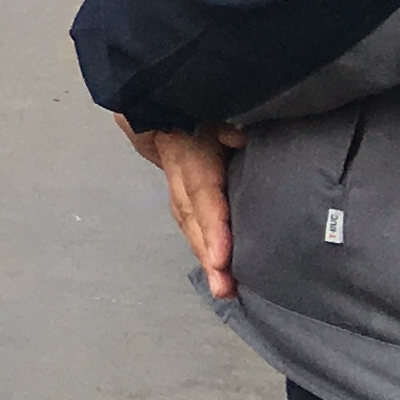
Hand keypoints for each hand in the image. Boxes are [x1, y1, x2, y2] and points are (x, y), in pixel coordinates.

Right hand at [119, 115, 246, 298]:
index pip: (202, 197)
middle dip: (208, 255)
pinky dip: (201, 247)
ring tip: (222, 287)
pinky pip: (189, 225)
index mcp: (190, 157)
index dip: (211, 228)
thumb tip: (240, 139)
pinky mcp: (180, 198)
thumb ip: (225, 128)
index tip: (219, 259)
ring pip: (189, 227)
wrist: (159, 111)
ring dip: (204, 257)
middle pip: (193, 221)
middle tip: (224, 289)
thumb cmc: (194, 114)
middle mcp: (180, 179)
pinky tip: (214, 267)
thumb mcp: (211, 114)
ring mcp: (177, 190)